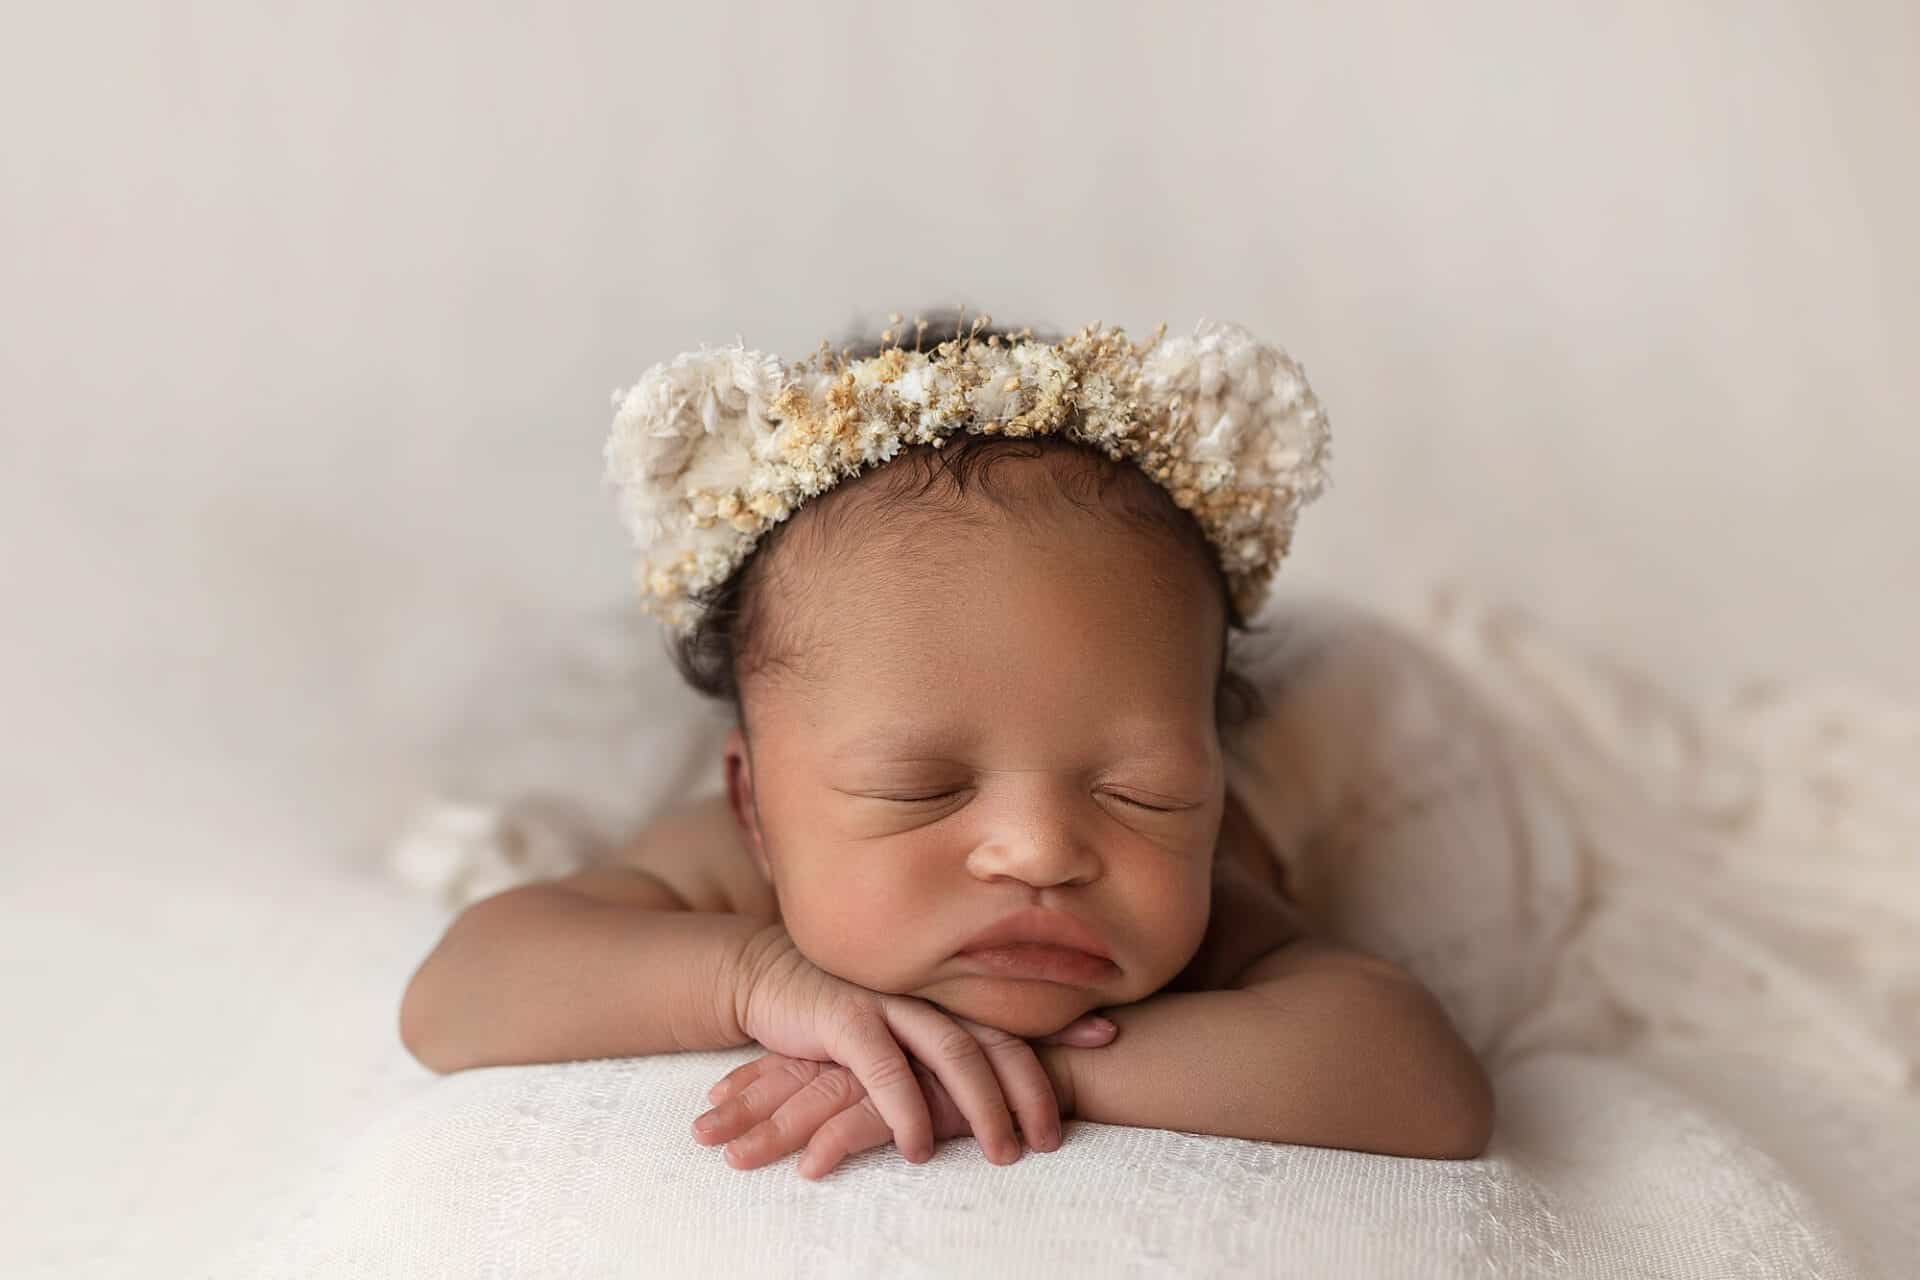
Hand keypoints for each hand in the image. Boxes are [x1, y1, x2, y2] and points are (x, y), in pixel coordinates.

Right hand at [726, 921, 1113, 1171]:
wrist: (767, 976)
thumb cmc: (839, 1013)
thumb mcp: (896, 1030)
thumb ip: (943, 1048)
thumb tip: (1001, 1074)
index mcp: (943, 999)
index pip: (1010, 1018)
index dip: (1059, 1028)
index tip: (1109, 1039)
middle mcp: (925, 997)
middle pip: (993, 1041)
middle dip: (1030, 1090)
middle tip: (1052, 1140)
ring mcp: (888, 1004)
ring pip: (951, 1052)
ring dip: (982, 1107)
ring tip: (1005, 1153)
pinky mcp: (843, 1019)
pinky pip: (885, 1068)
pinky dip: (907, 1108)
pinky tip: (921, 1146)